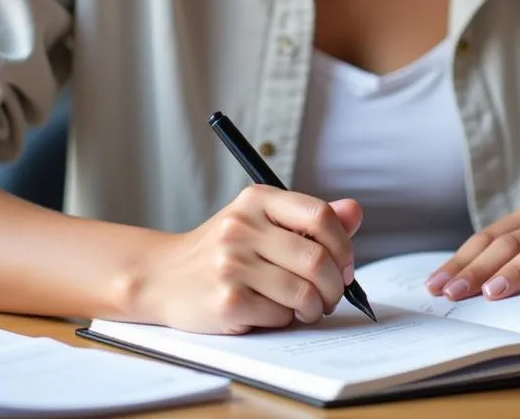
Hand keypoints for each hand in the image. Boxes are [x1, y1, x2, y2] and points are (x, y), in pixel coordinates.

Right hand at [124, 186, 362, 333]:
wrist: (163, 276)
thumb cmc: (224, 249)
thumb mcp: (261, 221)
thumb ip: (309, 218)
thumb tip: (355, 212)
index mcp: (257, 199)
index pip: (319, 215)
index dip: (344, 244)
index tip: (345, 265)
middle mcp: (242, 226)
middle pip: (316, 258)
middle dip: (334, 285)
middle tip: (331, 295)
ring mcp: (232, 263)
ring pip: (302, 292)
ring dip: (314, 307)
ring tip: (307, 307)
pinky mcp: (226, 299)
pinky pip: (280, 315)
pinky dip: (286, 319)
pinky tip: (273, 312)